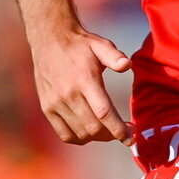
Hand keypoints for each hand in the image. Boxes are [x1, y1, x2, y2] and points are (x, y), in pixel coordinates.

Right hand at [30, 28, 134, 145]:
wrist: (50, 40)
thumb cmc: (81, 44)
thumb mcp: (101, 44)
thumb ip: (114, 56)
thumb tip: (127, 65)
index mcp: (85, 80)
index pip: (103, 112)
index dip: (118, 129)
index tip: (131, 138)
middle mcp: (69, 95)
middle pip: (94, 127)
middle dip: (113, 134)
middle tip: (125, 131)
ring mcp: (56, 103)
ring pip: (81, 133)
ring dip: (98, 137)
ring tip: (109, 130)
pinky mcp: (47, 108)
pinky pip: (64, 134)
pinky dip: (80, 138)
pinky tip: (91, 133)